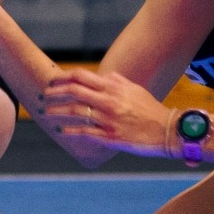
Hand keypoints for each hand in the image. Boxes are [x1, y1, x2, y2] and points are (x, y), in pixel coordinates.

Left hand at [41, 67, 171, 156]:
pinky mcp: (111, 137)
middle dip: (55, 93)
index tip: (52, 81)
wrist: (168, 131)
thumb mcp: (134, 90)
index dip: (63, 78)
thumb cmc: (150, 109)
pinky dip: (71, 130)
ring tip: (47, 113)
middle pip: (74, 92)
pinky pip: (85, 132)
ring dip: (58, 112)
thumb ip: (117, 81)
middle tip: (45, 96)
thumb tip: (103, 76)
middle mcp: (109, 101)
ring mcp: (109, 119)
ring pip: (75, 112)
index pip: (81, 76)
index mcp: (113, 88)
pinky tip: (62, 130)